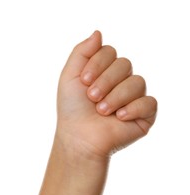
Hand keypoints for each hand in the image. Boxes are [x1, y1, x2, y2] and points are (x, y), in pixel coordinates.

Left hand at [56, 31, 156, 158]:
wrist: (79, 137)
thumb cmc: (72, 109)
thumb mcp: (70, 76)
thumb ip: (82, 52)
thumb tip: (98, 32)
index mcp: (105, 71)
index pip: (110, 52)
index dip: (97, 64)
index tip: (84, 82)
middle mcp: (121, 82)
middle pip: (125, 64)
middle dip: (106, 81)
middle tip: (92, 98)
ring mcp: (134, 97)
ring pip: (137, 81)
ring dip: (117, 97)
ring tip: (102, 111)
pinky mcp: (144, 114)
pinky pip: (149, 102)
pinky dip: (133, 109)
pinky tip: (120, 118)